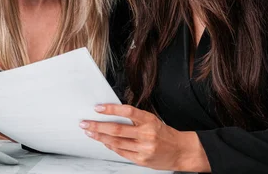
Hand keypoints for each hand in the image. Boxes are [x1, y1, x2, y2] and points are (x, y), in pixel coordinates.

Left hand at [80, 104, 209, 171]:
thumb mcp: (152, 121)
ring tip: (90, 132)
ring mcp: (143, 148)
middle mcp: (146, 134)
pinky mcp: (141, 160)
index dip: (111, 109)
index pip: (127, 112)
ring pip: (116, 142)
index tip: (98, 108)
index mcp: (149, 121)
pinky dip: (110, 147)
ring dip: (100, 137)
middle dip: (98, 126)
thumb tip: (112, 115)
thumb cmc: (165, 134)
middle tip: (85, 123)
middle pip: (117, 129)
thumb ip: (134, 119)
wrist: (181, 152)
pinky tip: (103, 142)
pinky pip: (121, 152)